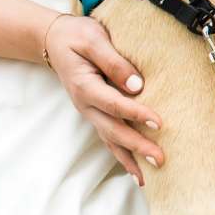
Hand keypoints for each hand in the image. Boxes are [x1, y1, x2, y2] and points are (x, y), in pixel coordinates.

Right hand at [45, 13, 163, 184]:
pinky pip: (108, 138)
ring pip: (110, 140)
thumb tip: (137, 84)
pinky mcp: (95, 114)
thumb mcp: (93, 39)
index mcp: (85, 86)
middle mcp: (86, 104)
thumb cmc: (76, 36)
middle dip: (137, 146)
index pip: (115, 104)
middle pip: (113, 130)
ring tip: (147, 178)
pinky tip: (135, 172)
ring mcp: (89, 112)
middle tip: (160, 159)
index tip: (160, 123)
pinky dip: (121, 156)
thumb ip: (114, 61)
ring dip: (129, 158)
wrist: (54, 40)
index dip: (137, 114)